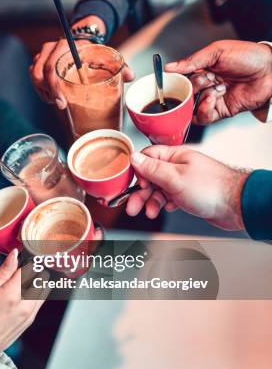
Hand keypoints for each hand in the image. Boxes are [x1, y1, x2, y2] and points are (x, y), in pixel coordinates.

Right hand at [0, 249, 47, 357]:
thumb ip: (2, 273)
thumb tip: (14, 255)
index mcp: (12, 295)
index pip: (30, 267)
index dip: (27, 257)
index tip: (22, 253)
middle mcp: (26, 304)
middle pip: (42, 276)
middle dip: (34, 267)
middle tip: (22, 264)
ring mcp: (31, 313)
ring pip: (44, 287)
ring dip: (37, 279)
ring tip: (21, 276)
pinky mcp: (31, 319)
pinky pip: (41, 299)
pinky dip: (36, 290)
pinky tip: (21, 290)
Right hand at [29, 16, 133, 108]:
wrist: (83, 42)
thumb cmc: (94, 52)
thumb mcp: (106, 56)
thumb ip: (119, 65)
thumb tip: (130, 76)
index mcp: (64, 46)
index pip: (51, 67)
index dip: (54, 87)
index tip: (62, 102)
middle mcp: (50, 49)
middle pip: (38, 74)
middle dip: (49, 94)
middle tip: (61, 106)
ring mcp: (42, 56)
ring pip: (35, 77)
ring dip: (45, 92)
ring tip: (58, 101)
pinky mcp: (38, 63)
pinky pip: (34, 79)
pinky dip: (42, 90)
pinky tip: (52, 96)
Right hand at [126, 147, 249, 230]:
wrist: (236, 205)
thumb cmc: (212, 188)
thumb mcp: (175, 177)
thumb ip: (152, 168)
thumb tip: (134, 158)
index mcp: (175, 156)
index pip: (147, 157)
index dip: (138, 170)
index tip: (133, 183)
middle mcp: (178, 167)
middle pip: (150, 176)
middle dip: (140, 192)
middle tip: (133, 205)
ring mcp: (183, 181)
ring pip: (159, 189)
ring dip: (151, 201)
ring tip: (149, 212)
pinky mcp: (188, 194)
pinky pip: (169, 197)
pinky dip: (164, 204)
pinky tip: (166, 209)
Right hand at [165, 40, 271, 123]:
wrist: (270, 71)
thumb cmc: (248, 56)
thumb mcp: (217, 51)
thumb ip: (192, 60)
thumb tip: (170, 67)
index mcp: (203, 69)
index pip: (181, 78)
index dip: (176, 81)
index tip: (171, 82)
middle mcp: (206, 84)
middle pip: (185, 94)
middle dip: (189, 90)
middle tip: (200, 83)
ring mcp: (213, 98)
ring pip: (192, 108)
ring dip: (197, 101)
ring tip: (210, 91)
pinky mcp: (221, 111)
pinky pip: (204, 117)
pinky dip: (204, 110)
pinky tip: (212, 99)